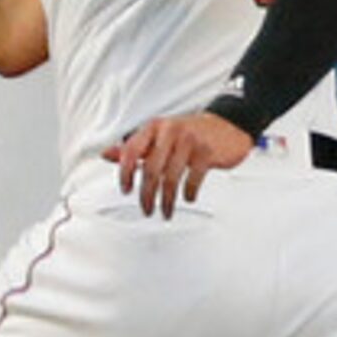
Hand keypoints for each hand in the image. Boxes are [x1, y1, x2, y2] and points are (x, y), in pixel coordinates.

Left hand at [104, 112, 253, 217]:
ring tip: (166, 211)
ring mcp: (189, 141)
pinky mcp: (206, 153)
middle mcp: (170, 132)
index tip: (126, 189)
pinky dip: (188, 193)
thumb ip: (135, 147)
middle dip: (147, 195)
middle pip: (151, 170)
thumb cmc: (191, 132)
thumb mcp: (159, 136)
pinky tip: (187, 197)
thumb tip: (107, 155)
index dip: (125, 173)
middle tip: (146, 208)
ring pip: (171, 178)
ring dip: (167, 200)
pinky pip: (192, 179)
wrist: (228, 125)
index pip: (131, 150)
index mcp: (154, 127)